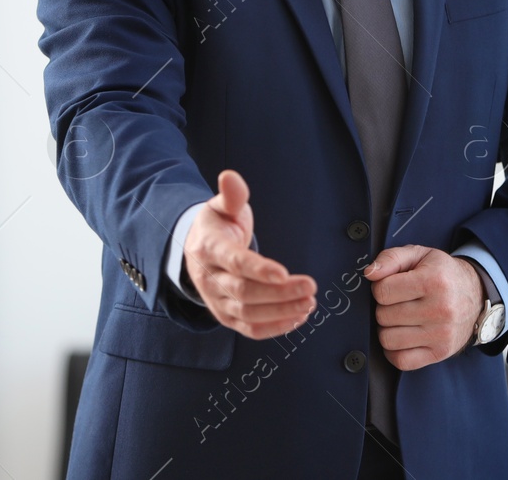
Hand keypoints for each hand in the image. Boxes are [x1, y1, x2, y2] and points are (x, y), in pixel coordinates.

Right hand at [183, 170, 316, 338]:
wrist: (197, 251)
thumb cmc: (217, 226)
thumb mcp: (221, 206)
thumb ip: (231, 195)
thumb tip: (230, 177)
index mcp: (208, 249)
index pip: (235, 262)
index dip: (259, 269)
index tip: (284, 273)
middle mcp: (210, 279)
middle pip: (244, 292)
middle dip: (279, 294)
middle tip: (310, 288)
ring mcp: (217, 301)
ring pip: (248, 315)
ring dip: (281, 313)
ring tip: (309, 303)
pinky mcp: (226, 317)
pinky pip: (249, 330)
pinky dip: (274, 328)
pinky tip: (297, 318)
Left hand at [362, 245, 482, 370]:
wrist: (476, 294)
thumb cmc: (442, 273)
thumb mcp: (419, 255)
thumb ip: (391, 258)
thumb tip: (369, 274)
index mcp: (433, 281)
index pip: (382, 291)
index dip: (380, 288)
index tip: (391, 286)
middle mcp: (440, 309)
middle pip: (383, 316)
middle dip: (384, 308)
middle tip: (398, 303)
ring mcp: (442, 334)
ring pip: (388, 340)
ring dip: (388, 329)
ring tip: (400, 319)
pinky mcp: (441, 352)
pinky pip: (401, 361)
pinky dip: (394, 351)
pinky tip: (402, 337)